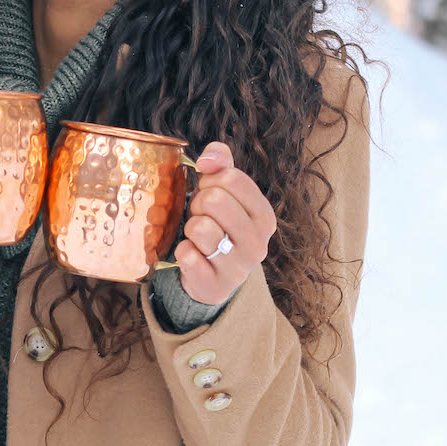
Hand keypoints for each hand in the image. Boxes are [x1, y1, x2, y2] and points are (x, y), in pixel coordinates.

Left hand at [172, 142, 278, 305]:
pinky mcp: (215, 285)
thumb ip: (221, 163)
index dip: (211, 181)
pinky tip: (192, 256)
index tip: (211, 194)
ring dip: (190, 228)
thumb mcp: (225, 191)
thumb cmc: (218, 225)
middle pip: (214, 199)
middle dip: (198, 204)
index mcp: (264, 215)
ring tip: (198, 236)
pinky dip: (182, 251)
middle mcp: (258, 242)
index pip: (232, 177)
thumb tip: (206, 160)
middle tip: (201, 216)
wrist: (213, 277)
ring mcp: (239, 267)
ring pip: (200, 227)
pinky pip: (187, 254)